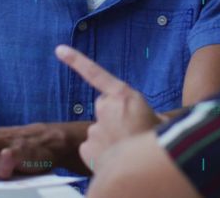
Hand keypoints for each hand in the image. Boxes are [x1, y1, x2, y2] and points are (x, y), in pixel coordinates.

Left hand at [55, 44, 159, 170]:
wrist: (148, 168)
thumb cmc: (157, 142)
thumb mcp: (160, 122)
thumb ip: (149, 114)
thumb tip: (152, 119)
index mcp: (124, 96)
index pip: (96, 73)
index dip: (76, 61)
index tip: (60, 50)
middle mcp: (106, 108)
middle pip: (105, 108)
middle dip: (114, 117)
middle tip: (130, 131)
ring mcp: (94, 127)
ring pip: (99, 130)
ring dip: (110, 137)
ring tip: (126, 148)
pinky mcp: (87, 146)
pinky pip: (93, 147)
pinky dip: (101, 153)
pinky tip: (114, 159)